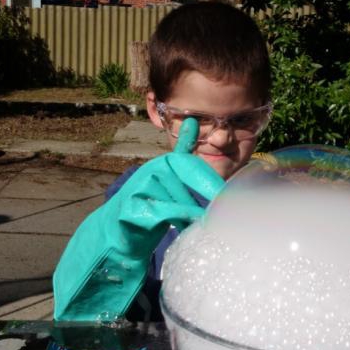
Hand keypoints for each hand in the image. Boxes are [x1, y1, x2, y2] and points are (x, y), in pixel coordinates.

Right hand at [52, 118, 224, 321]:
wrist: (120, 229)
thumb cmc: (153, 204)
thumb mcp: (170, 178)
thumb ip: (182, 152)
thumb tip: (192, 120)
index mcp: (164, 162)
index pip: (191, 164)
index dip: (210, 180)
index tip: (229, 195)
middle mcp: (150, 170)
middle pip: (185, 182)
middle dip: (204, 197)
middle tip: (219, 212)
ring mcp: (139, 188)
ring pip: (176, 198)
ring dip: (190, 213)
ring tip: (196, 224)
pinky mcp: (131, 208)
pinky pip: (163, 212)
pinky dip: (177, 219)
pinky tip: (185, 228)